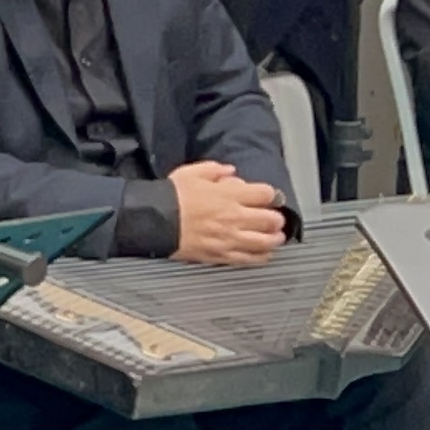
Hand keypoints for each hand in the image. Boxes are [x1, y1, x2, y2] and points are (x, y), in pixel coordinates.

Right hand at [168, 160, 286, 267]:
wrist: (153, 220)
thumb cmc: (170, 197)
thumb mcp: (191, 173)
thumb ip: (214, 170)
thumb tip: (230, 171)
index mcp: (229, 195)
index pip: (266, 194)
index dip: (271, 195)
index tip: (269, 197)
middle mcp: (235, 217)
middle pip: (271, 220)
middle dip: (276, 218)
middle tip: (274, 218)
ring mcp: (230, 238)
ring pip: (266, 242)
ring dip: (274, 239)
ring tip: (274, 237)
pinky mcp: (221, 255)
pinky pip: (249, 259)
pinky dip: (261, 257)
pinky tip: (264, 254)